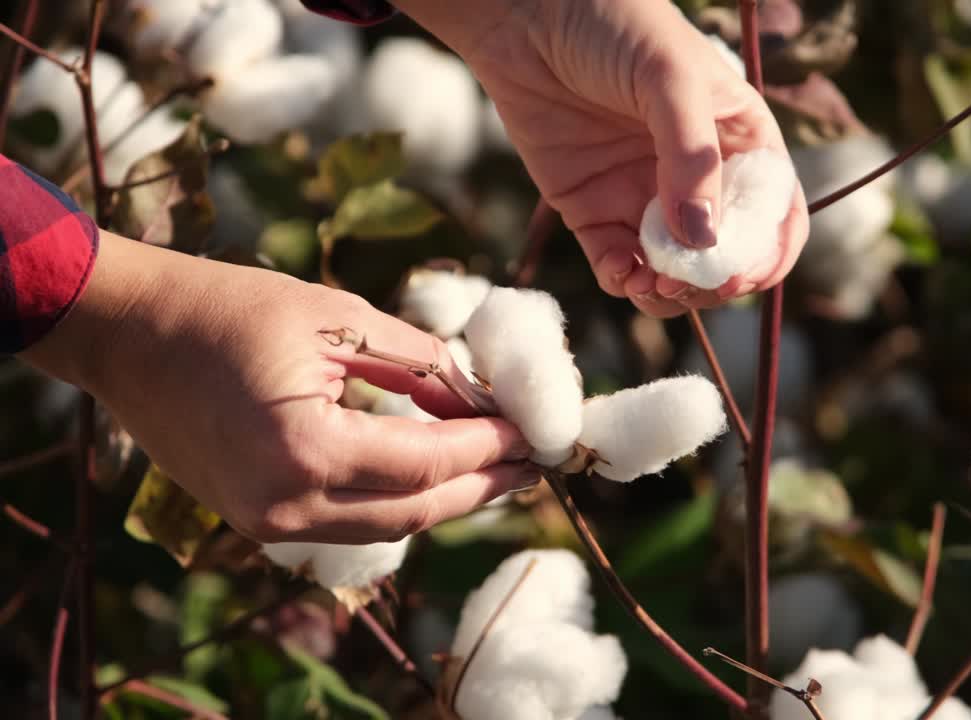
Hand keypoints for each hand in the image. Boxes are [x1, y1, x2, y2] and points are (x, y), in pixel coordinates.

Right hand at [21, 232, 535, 543]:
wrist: (127, 331)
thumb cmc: (228, 307)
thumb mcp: (339, 316)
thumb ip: (420, 363)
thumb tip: (479, 398)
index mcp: (306, 449)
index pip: (429, 462)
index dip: (491, 446)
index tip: (535, 431)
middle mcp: (285, 504)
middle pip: (416, 510)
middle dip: (484, 485)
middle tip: (535, 463)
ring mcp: (265, 522)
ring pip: (386, 525)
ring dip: (447, 499)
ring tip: (501, 471)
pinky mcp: (255, 518)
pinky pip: (348, 520)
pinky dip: (398, 499)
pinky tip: (437, 475)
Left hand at [400, 0, 808, 316]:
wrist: (525, 13)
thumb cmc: (614, 23)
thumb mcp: (670, 76)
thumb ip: (692, 158)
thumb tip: (704, 240)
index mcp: (739, 142)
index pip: (775, 214)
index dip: (767, 253)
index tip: (740, 273)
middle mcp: (699, 178)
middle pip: (725, 256)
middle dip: (712, 281)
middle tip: (684, 280)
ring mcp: (646, 198)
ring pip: (673, 273)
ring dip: (669, 292)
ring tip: (652, 281)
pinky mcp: (595, 212)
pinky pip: (619, 267)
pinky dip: (623, 282)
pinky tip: (620, 271)